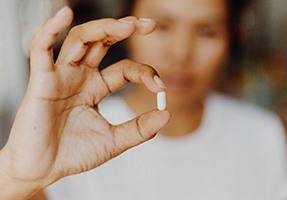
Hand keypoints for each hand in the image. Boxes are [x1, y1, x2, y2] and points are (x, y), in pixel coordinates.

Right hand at [0, 7, 169, 198]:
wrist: (42, 170)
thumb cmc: (73, 154)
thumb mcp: (113, 141)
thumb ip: (139, 129)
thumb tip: (166, 114)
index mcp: (96, 88)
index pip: (125, 70)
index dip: (145, 73)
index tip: (161, 87)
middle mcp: (80, 77)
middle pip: (102, 43)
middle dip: (125, 30)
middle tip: (149, 25)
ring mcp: (61, 76)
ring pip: (80, 40)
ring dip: (103, 28)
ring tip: (127, 25)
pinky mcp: (40, 80)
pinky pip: (41, 49)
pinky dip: (50, 30)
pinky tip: (64, 15)